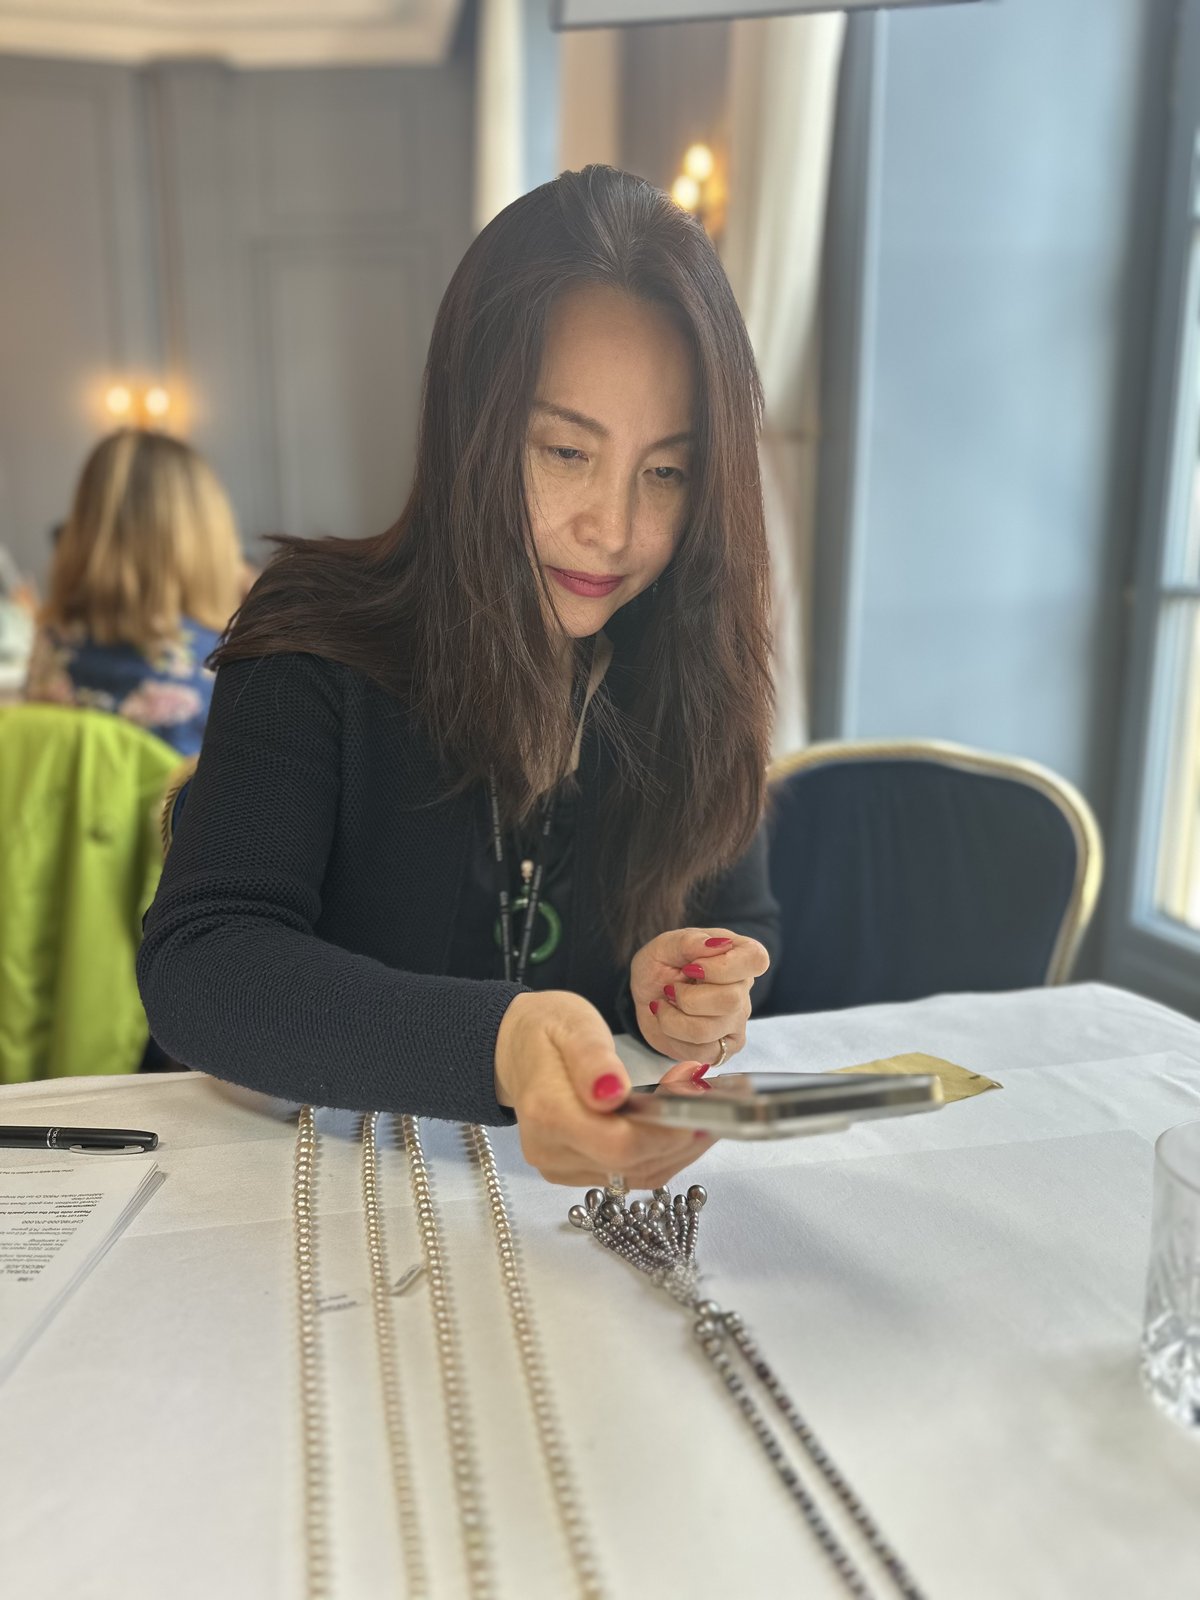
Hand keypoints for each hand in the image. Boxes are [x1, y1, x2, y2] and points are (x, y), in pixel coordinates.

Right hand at [494, 990, 715, 1187]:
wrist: (517, 1048)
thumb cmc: (548, 1029)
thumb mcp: (573, 1025)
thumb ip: (593, 1060)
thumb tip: (612, 1094)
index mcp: (548, 1114)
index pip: (620, 1145)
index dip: (667, 1132)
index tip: (699, 1100)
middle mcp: (552, 1152)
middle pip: (634, 1164)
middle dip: (681, 1135)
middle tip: (709, 1094)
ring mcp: (562, 1168)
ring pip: (638, 1174)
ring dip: (679, 1145)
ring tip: (703, 1104)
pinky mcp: (575, 1172)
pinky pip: (630, 1173)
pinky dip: (663, 1151)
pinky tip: (681, 1122)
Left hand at [630, 927, 769, 1063]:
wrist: (645, 995)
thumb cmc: (660, 965)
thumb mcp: (665, 945)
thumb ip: (690, 941)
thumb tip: (718, 944)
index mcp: (739, 955)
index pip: (756, 960)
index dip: (722, 967)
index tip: (692, 967)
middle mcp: (744, 990)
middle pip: (730, 1001)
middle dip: (687, 997)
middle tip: (671, 988)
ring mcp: (736, 1023)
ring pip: (708, 1030)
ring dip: (673, 1018)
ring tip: (667, 1005)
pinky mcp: (722, 1050)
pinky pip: (700, 1053)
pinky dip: (674, 1037)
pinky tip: (671, 1023)